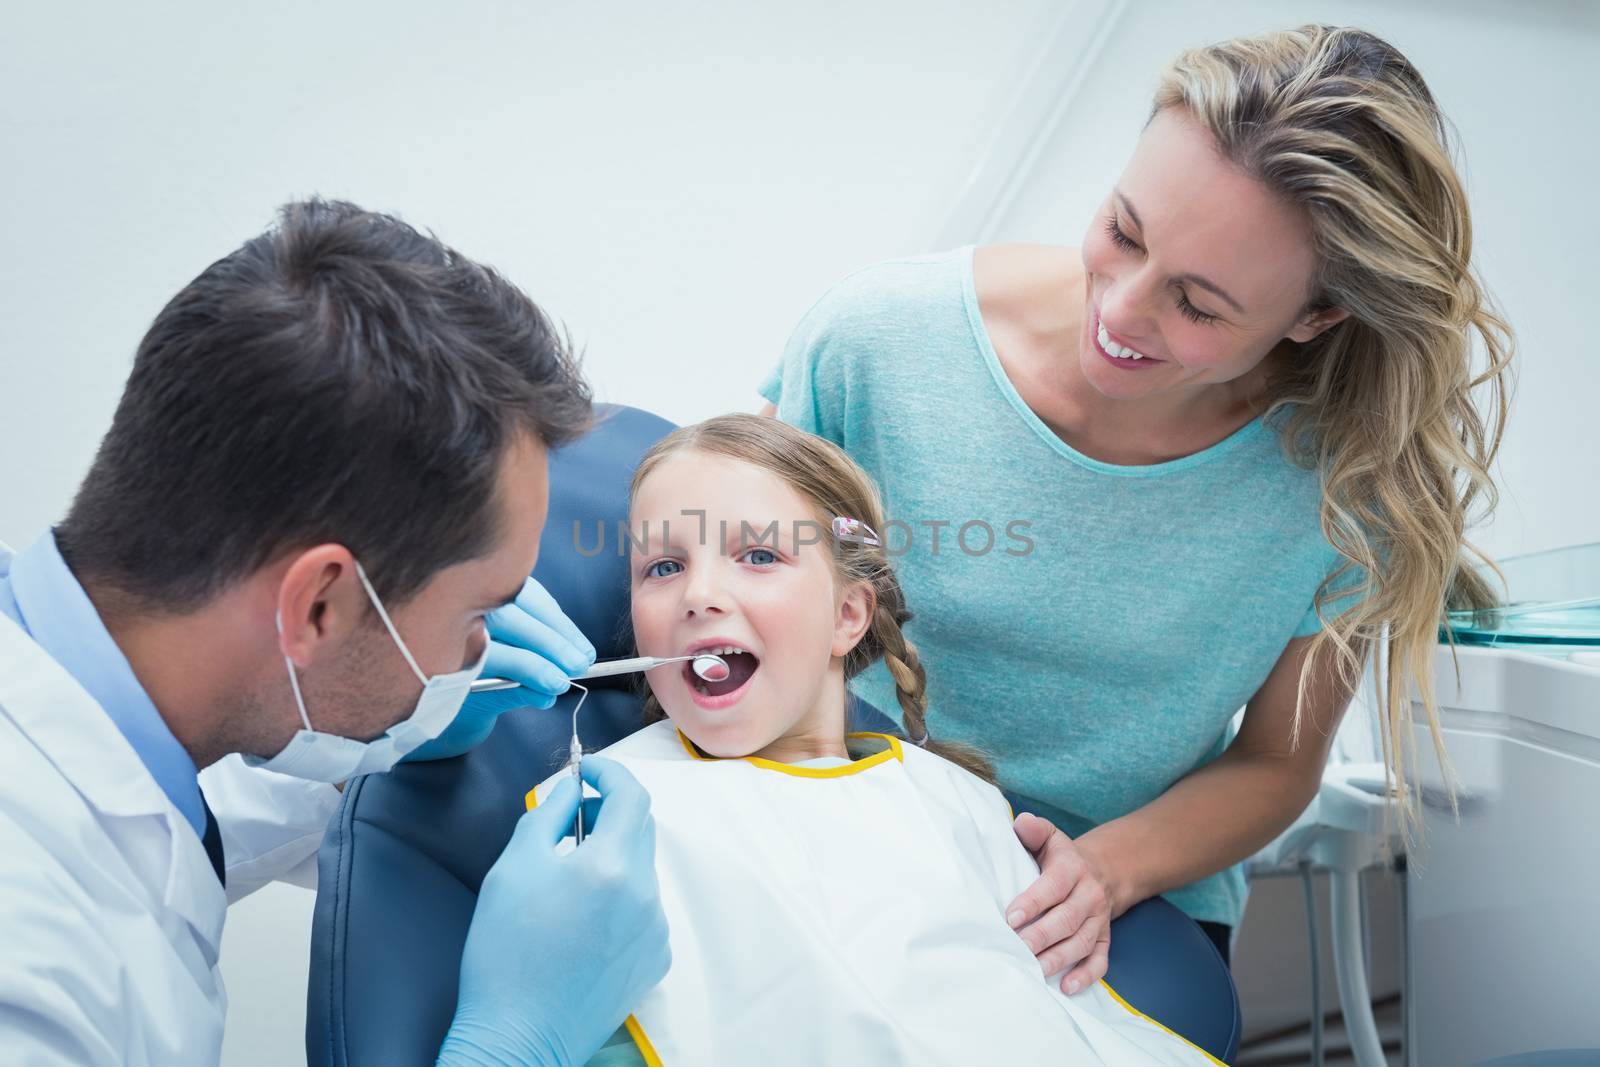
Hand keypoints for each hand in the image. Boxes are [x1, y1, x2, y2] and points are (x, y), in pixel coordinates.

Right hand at [407, 577, 596, 760]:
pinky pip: (488, 681)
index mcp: (478, 590)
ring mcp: (449, 642)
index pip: (525, 597)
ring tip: (562, 683)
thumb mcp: (511, 638)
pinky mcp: (445, 678)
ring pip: (500, 650)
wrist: (438, 697)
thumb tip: (579, 654)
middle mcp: (458, 610)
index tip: (584, 648)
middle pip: (511, 619)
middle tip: (580, 664)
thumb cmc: (481, 659)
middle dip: (553, 643)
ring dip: (539, 668)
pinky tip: (542, 696)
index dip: (559, 624)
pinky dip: (522, 690)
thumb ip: (541, 638)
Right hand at [440, 757, 670, 1066]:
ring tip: (569, 877)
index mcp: (613, 867)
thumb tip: (571, 787)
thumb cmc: (505, 952)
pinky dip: (621, 894)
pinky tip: (583, 918)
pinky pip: (645, 906)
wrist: (519, 1038)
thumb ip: (548, 814)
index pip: (632, 794)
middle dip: (609, 811)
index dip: (609, 772)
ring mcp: (657, 929)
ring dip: (613, 855)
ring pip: (642, 868)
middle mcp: (647, 895)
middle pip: (641, 828)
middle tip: (571, 819)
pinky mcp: (656, 957)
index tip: (585, 771)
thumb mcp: (514, 867)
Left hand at [1007, 812, 1111, 995]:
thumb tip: (1021, 823)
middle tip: (1019, 948)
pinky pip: (1100, 960)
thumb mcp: (1050, 837)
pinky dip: (1086, 975)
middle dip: (1042, 936)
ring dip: (1059, 959)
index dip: (1033, 902)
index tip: (1011, 917)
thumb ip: (1034, 830)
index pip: (1053, 887)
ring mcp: (1099, 919)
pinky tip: (1067, 987)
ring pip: (1081, 942)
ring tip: (1035, 971)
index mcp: (1072, 869)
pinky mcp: (1105, 938)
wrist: (1103, 870)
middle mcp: (1089, 895)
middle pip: (1067, 919)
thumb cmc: (1063, 857)